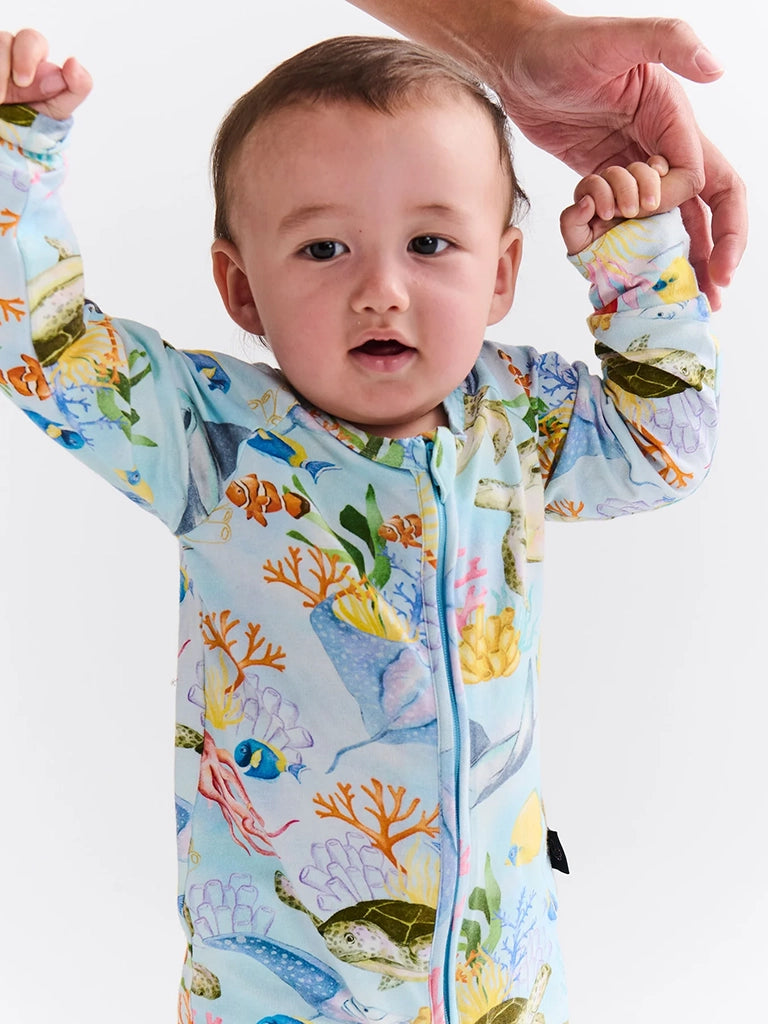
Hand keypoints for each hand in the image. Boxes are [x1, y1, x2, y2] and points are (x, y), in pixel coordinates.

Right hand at [0, 28, 90, 120]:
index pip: (31, 40)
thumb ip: (76, 86)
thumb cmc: (37, 121)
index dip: (26, 56)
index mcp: (33, 59)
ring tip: (0, 101)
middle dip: (4, 64)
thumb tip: (74, 62)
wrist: (15, 141)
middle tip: (5, 93)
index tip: (22, 81)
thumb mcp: (60, 107)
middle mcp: (9, 55)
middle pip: (5, 39)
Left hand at [500, 9, 745, 306]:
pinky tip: (618, 268)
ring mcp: (629, 162)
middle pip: (699, 206)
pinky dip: (619, 243)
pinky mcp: (600, 174)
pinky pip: (618, 219)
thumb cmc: (564, 43)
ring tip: (682, 298)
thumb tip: (717, 66)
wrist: (515, 59)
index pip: (700, 181)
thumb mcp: (621, 37)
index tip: (701, 256)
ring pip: (662, 220)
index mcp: (672, 119)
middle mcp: (658, 143)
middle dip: (711, 251)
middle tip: (712, 295)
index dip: (706, 220)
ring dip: (673, 258)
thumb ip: (672, 42)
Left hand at [560, 156, 668, 254]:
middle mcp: (613, 190)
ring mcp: (636, 189)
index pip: (593, 183)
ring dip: (644, 182)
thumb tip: (585, 200)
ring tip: (650, 206)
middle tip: (630, 213)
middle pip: (615, 173)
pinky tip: (662, 173)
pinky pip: (658, 166)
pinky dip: (659, 166)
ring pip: (637, 169)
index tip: (608, 215)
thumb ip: (571, 222)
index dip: (600, 194)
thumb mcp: (580, 244)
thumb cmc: (604, 257)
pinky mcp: (656, 190)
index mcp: (592, 199)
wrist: (633, 268)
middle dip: (623, 190)